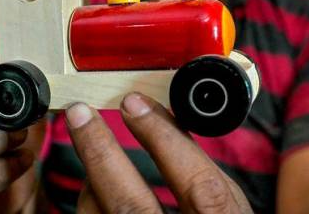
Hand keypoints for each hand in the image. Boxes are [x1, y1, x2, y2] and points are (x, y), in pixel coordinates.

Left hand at [65, 92, 252, 212]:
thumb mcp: (228, 206)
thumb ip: (199, 167)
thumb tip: (160, 117)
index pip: (198, 186)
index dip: (163, 140)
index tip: (134, 104)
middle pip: (131, 205)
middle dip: (101, 152)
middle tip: (80, 114)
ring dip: (92, 177)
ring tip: (94, 149)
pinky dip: (90, 201)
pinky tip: (95, 185)